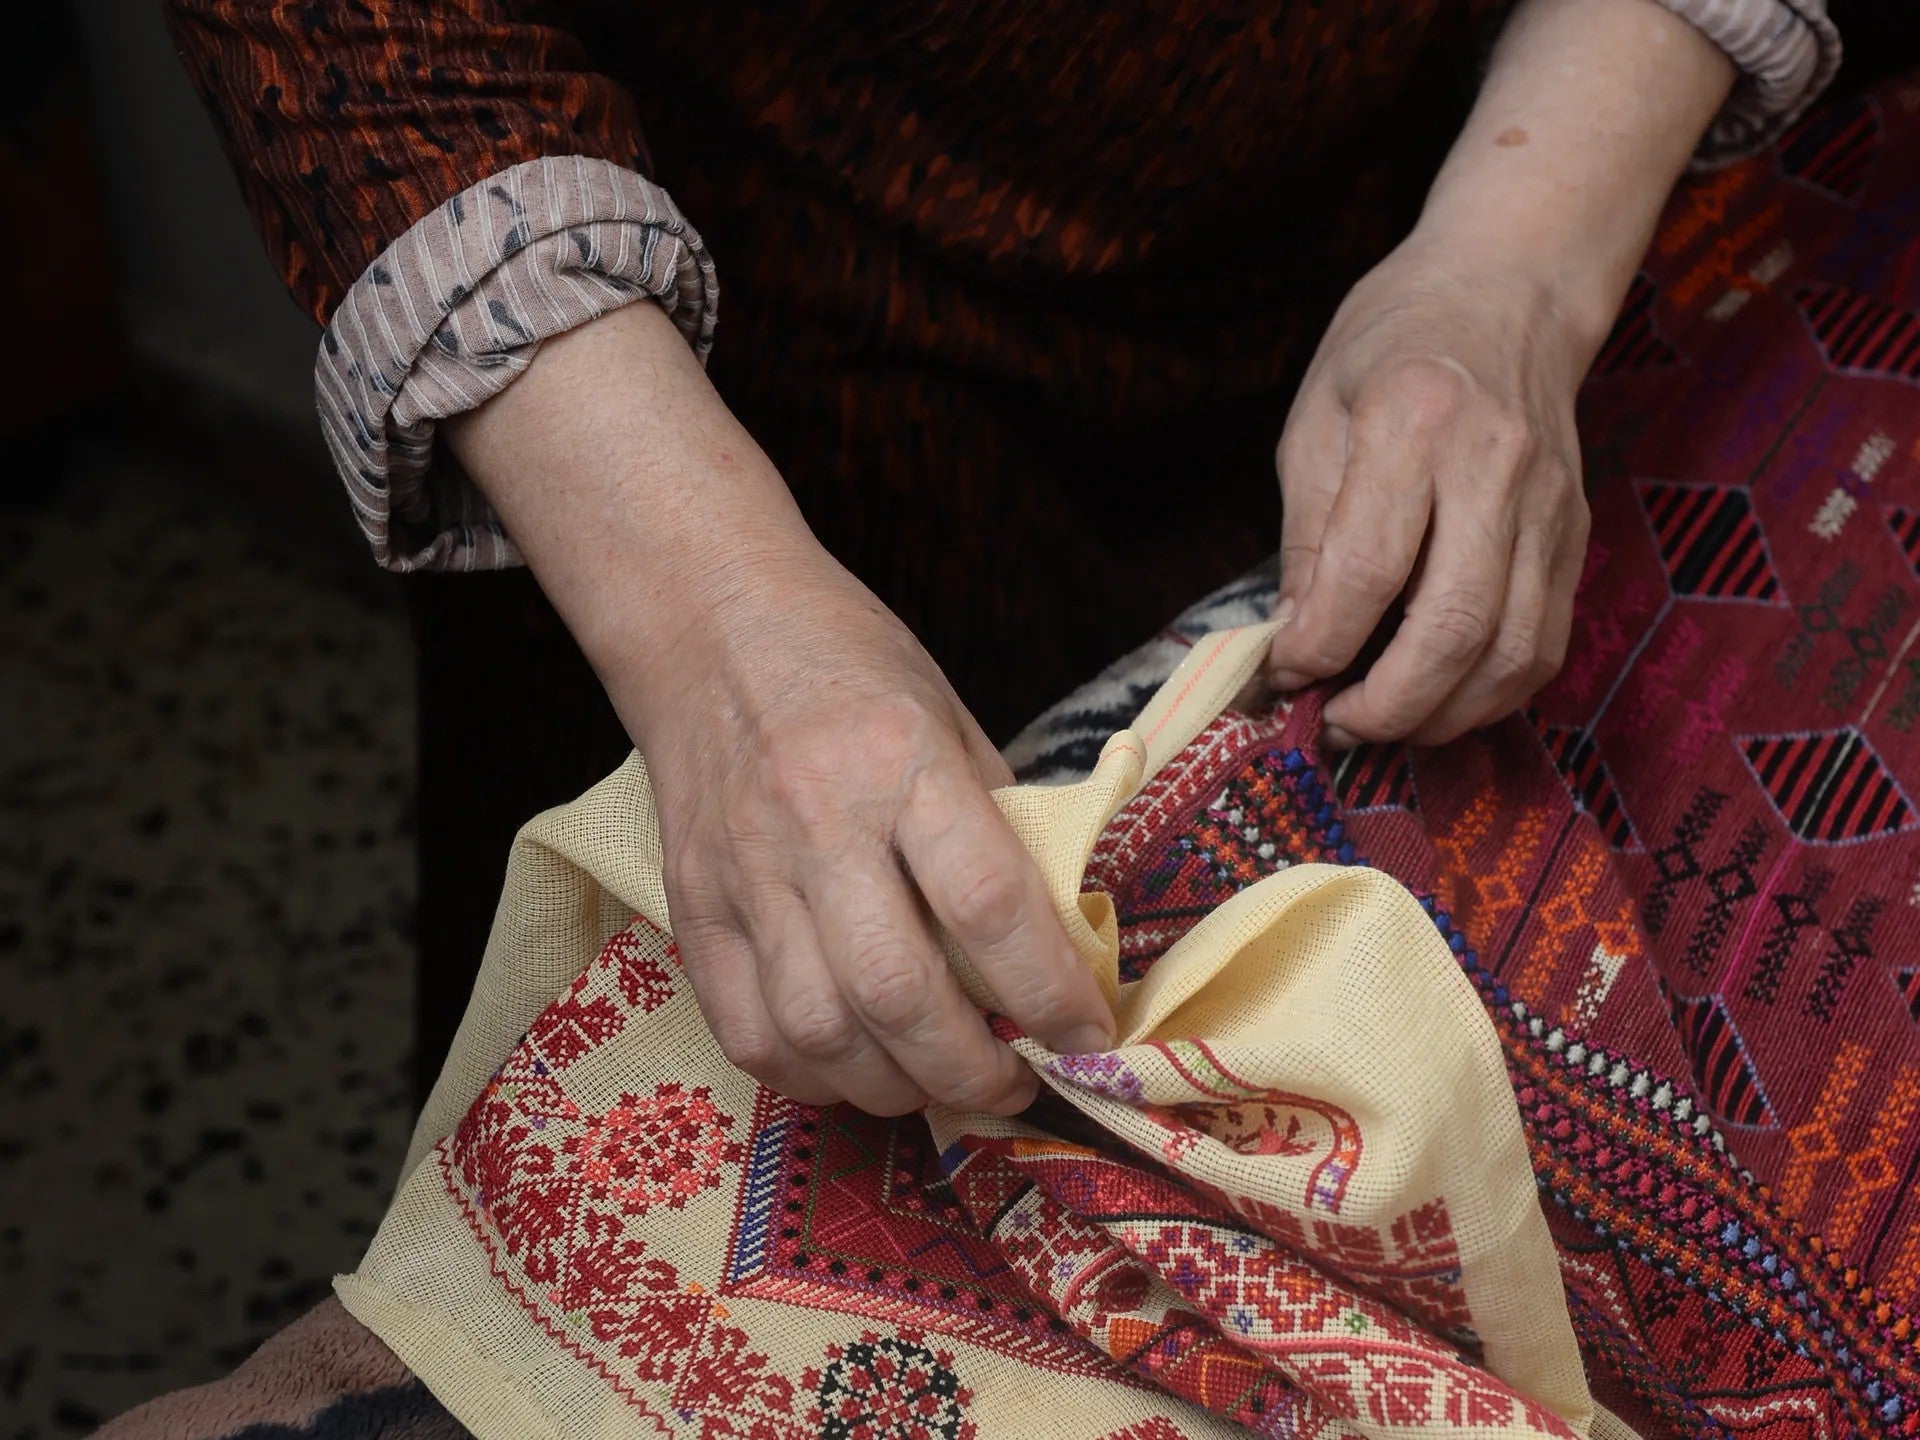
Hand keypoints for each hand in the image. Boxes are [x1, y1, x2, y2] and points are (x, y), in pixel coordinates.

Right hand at [446, 303, 1112, 1117]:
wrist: (705, 623)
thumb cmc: (847, 664)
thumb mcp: (951, 718)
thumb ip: (996, 827)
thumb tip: (1054, 945)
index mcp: (901, 762)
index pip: (988, 905)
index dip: (1050, 993)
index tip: (1090, 1040)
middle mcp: (818, 824)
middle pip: (897, 993)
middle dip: (971, 1071)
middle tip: (1014, 1085)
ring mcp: (743, 874)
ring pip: (818, 1031)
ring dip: (893, 1089)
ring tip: (937, 1084)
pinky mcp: (691, 908)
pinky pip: (747, 1031)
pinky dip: (809, 1077)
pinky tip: (854, 1069)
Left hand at [1265, 235, 1590, 747]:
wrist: (1508, 290)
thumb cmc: (1393, 348)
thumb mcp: (1317, 418)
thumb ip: (1307, 533)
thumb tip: (1293, 640)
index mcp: (1414, 420)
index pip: (1366, 569)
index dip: (1316, 645)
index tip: (1280, 675)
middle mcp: (1496, 466)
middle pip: (1453, 626)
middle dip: (1385, 704)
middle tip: (1332, 725)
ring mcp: (1550, 506)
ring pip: (1511, 652)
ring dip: (1440, 715)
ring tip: (1379, 723)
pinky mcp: (1577, 536)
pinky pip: (1544, 645)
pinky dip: (1488, 695)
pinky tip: (1437, 700)